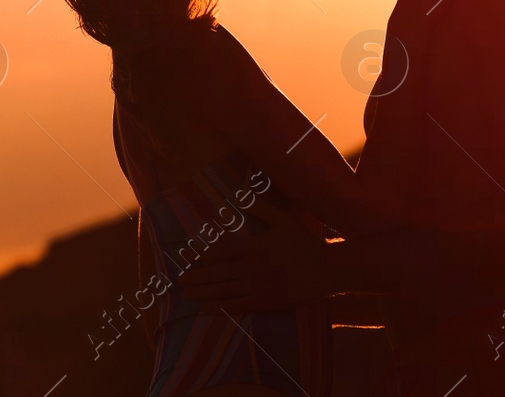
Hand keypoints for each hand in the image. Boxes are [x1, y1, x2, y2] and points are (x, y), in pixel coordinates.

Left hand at [178, 197, 331, 311]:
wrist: (325, 270)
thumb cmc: (303, 243)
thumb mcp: (283, 219)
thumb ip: (260, 208)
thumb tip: (240, 196)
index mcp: (253, 247)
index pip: (219, 252)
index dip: (200, 255)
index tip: (186, 256)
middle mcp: (250, 269)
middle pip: (215, 274)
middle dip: (195, 277)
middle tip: (179, 280)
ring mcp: (255, 288)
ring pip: (222, 292)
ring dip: (202, 293)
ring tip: (186, 294)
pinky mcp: (263, 303)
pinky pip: (235, 307)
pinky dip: (218, 308)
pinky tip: (205, 309)